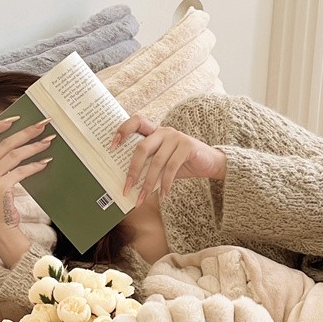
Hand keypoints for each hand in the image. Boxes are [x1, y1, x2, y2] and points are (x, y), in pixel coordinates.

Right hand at [0, 116, 54, 265]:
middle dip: (26, 131)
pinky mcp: (1, 187)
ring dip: (35, 146)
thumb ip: (1, 165)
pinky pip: (21, 171)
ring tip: (49, 141)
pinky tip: (46, 162)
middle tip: (43, 124)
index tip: (15, 117)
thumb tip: (22, 146)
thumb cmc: (0, 206)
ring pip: (15, 154)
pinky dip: (35, 165)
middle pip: (5, 142)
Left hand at [112, 114, 226, 203]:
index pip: (136, 122)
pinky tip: (163, 195)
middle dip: (133, 171)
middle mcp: (164, 131)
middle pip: (142, 148)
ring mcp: (176, 137)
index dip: (123, 130)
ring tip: (142, 199)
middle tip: (126, 189)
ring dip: (148, 183)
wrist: (210, 163)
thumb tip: (128, 183)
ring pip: (156, 162)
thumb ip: (148, 166)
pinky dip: (165, 184)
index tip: (112, 146)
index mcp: (155, 131)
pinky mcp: (187, 147)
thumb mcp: (162, 163)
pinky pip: (171, 168)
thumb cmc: (182, 164)